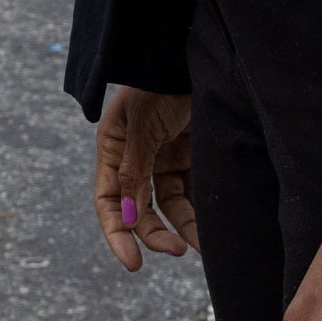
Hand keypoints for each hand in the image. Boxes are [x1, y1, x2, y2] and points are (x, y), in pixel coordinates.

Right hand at [93, 87, 197, 270]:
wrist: (197, 57)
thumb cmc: (160, 83)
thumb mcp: (142, 124)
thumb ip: (135, 169)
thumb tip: (129, 217)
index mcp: (113, 150)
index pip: (110, 202)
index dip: (118, 234)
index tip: (134, 263)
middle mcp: (136, 159)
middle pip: (140, 211)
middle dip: (155, 234)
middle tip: (177, 251)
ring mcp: (164, 159)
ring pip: (170, 207)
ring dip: (183, 227)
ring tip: (203, 245)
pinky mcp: (190, 158)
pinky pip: (192, 193)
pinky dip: (199, 211)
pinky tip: (211, 227)